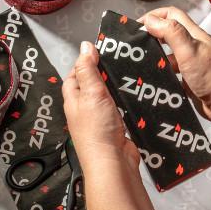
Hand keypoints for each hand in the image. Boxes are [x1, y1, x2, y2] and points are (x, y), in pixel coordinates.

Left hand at [62, 41, 139, 169]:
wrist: (112, 162)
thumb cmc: (97, 131)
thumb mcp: (91, 93)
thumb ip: (88, 70)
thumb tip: (85, 47)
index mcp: (74, 99)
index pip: (74, 75)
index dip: (84, 62)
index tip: (99, 51)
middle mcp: (85, 109)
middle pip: (92, 85)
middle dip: (103, 74)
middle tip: (117, 61)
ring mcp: (101, 119)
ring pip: (108, 97)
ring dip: (117, 88)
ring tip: (129, 74)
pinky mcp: (116, 127)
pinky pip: (121, 109)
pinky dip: (127, 102)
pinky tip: (136, 96)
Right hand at [140, 7, 210, 125]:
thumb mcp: (190, 50)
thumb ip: (171, 33)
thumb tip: (151, 20)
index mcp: (193, 35)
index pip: (172, 15)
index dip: (154, 16)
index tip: (137, 26)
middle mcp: (192, 48)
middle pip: (168, 34)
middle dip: (151, 36)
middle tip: (135, 46)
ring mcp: (192, 65)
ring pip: (168, 56)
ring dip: (155, 57)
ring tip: (139, 65)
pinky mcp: (190, 82)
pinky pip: (172, 75)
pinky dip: (161, 75)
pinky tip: (153, 81)